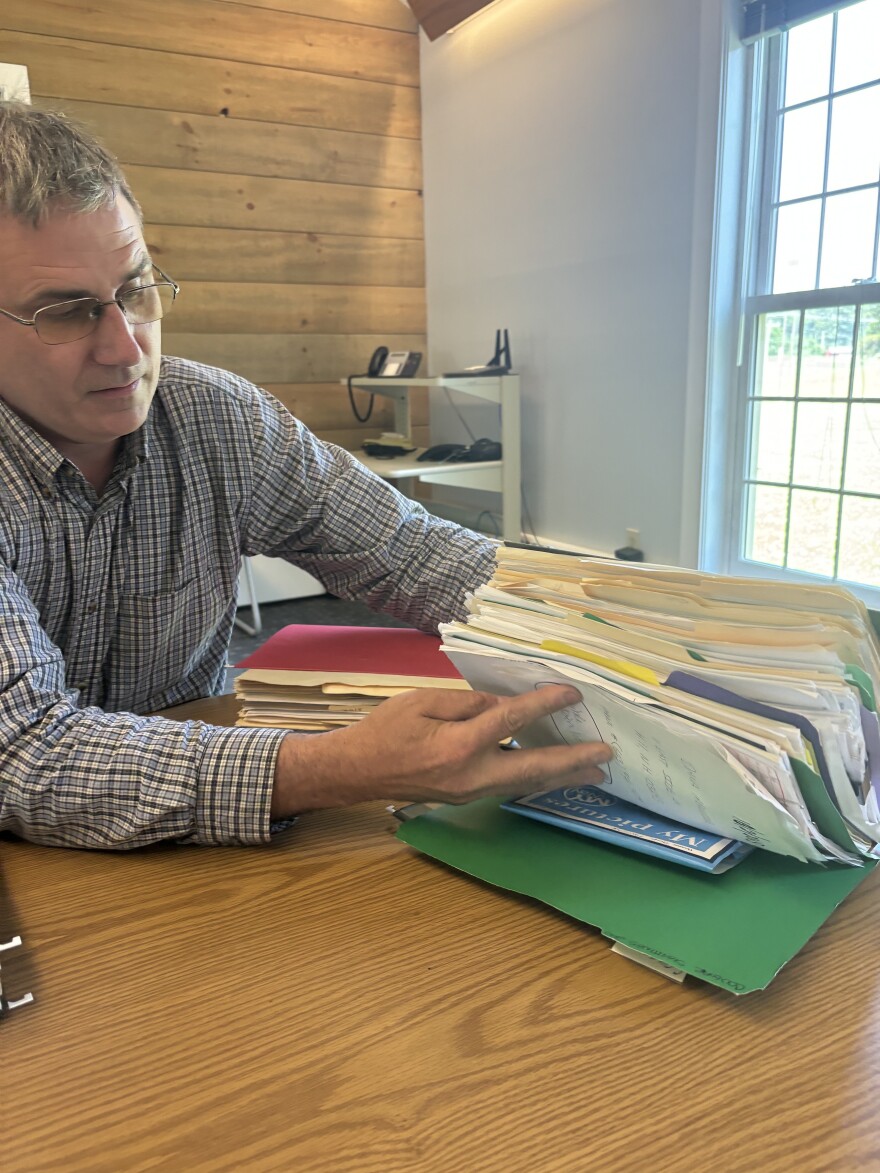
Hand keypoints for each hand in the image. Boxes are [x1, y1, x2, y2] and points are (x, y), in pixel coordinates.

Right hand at [271, 684, 612, 815]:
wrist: (356, 771)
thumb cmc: (384, 730)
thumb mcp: (423, 701)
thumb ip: (466, 702)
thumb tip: (503, 706)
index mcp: (458, 745)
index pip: (511, 720)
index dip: (543, 704)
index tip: (571, 693)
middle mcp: (471, 775)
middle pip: (533, 767)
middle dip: (571, 761)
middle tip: (605, 755)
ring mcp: (471, 791)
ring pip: (526, 783)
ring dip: (561, 775)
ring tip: (595, 771)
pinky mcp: (467, 797)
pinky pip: (510, 786)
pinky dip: (536, 778)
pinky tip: (552, 773)